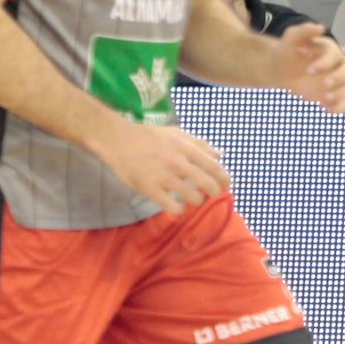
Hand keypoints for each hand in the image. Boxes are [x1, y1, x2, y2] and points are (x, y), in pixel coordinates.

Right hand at [99, 123, 230, 215]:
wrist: (118, 140)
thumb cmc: (150, 136)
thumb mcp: (177, 134)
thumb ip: (200, 144)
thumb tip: (220, 154)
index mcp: (186, 148)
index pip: (215, 167)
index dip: (225, 179)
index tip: (226, 185)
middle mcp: (178, 163)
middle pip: (208, 184)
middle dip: (214, 192)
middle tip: (211, 194)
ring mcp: (164, 176)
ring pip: (193, 197)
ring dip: (196, 201)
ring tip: (192, 198)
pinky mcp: (149, 189)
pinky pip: (173, 206)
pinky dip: (179, 209)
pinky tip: (176, 206)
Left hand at [273, 23, 344, 113]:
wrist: (281, 69)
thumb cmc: (287, 51)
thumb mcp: (291, 39)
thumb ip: (304, 31)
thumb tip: (321, 27)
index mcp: (330, 50)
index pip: (337, 55)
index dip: (325, 63)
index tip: (309, 71)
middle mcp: (338, 64)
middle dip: (341, 77)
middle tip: (325, 84)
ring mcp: (337, 81)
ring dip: (343, 92)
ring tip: (325, 98)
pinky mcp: (333, 96)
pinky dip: (339, 107)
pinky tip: (324, 106)